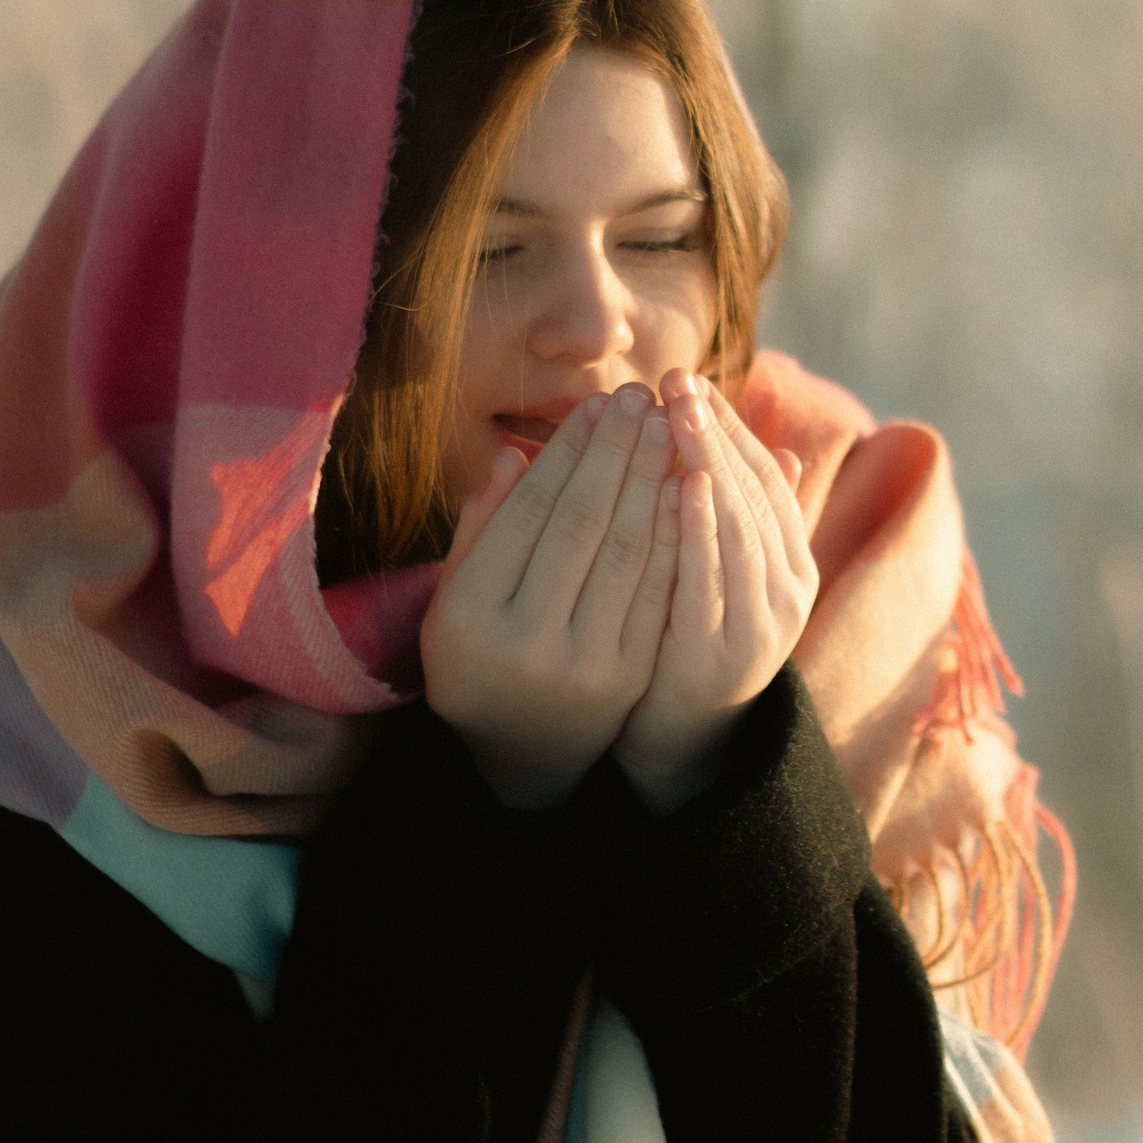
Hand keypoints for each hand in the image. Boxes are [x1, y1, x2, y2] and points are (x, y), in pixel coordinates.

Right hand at [419, 383, 681, 806]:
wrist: (522, 746)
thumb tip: (511, 451)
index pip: (527, 514)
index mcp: (467, 616)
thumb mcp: (455, 594)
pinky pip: (657, 590)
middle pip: (581, 525)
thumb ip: (480, 527)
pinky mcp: (629, 676)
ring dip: (652, 480)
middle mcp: (524, 642)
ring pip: (626, 553)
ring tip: (668, 425)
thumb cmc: (480, 650)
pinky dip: (674, 533)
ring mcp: (583, 664)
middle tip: (640, 397)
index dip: (565, 454)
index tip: (594, 405)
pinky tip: (686, 485)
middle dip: (615, 453)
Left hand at [613, 375, 817, 806]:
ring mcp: (765, 620)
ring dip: (711, 466)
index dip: (731, 425)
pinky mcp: (730, 652)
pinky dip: (703, 532)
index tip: (692, 379)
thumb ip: (741, 512)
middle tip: (678, 381)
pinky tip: (683, 488)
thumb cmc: (693, 636)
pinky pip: (716, 581)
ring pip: (742, 528)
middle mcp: (789, 586)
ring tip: (682, 417)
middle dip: (715, 431)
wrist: (685, 739)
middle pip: (755, 492)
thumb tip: (787, 445)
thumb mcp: (721, 569)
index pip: (767, 476)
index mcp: (791, 560)